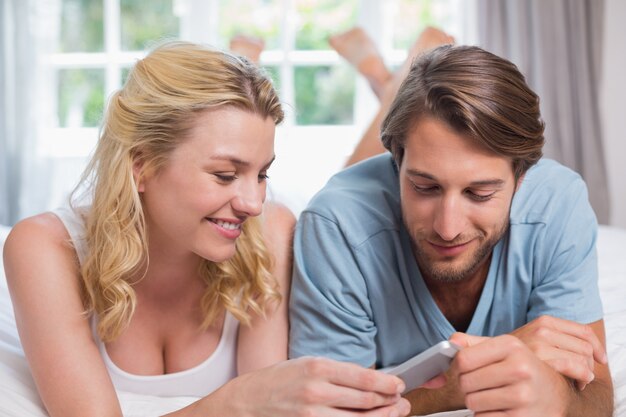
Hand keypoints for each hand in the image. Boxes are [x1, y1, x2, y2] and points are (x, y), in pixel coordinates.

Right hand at [215, 357, 410, 416]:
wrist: (243, 405)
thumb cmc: (275, 382)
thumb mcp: (304, 365)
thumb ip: (335, 373)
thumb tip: (369, 380)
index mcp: (317, 367)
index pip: (364, 377)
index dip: (387, 383)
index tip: (399, 385)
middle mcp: (316, 391)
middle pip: (366, 400)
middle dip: (390, 402)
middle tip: (401, 402)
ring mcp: (312, 416)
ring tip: (392, 414)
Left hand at [450, 333, 571, 416]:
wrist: (556, 394)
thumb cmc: (522, 369)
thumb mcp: (502, 350)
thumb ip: (472, 344)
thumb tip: (450, 344)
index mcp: (511, 346)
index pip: (463, 359)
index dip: (459, 367)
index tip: (468, 370)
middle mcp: (520, 368)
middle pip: (465, 382)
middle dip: (468, 387)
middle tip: (483, 386)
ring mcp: (523, 395)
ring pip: (472, 402)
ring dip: (477, 403)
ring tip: (492, 397)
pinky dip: (486, 416)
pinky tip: (500, 410)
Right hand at [510, 315, 607, 389]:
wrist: (489, 363)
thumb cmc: (517, 355)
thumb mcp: (535, 339)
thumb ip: (558, 337)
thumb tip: (593, 350)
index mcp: (544, 321)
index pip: (583, 331)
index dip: (597, 346)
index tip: (601, 359)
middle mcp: (542, 330)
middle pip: (585, 346)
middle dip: (590, 363)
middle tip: (584, 375)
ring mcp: (540, 344)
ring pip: (582, 358)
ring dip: (587, 373)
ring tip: (580, 381)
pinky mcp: (541, 360)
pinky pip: (575, 367)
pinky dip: (582, 377)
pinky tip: (578, 384)